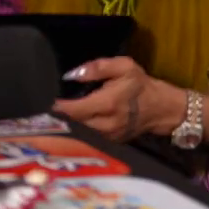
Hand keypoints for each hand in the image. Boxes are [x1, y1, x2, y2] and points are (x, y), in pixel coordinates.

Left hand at [53, 57, 185, 141]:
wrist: (162, 108)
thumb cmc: (141, 85)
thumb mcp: (124, 66)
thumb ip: (97, 68)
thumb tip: (72, 74)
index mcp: (108, 103)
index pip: (75, 110)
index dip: (59, 107)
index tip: (46, 99)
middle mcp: (107, 124)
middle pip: (75, 123)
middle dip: (61, 116)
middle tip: (48, 106)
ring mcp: (110, 136)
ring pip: (81, 132)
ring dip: (69, 124)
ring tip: (58, 113)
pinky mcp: (112, 142)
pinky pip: (90, 138)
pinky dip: (81, 130)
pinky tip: (74, 121)